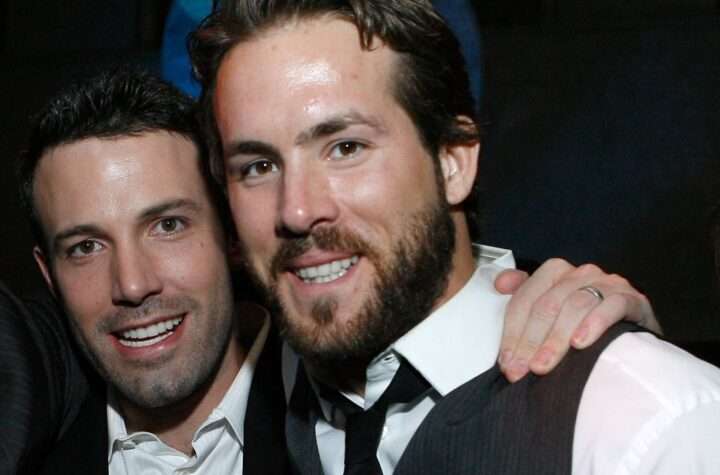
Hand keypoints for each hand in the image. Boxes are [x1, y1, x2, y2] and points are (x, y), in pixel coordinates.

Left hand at [494, 258, 659, 381]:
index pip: (525, 300)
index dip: (512, 332)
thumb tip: (499, 284)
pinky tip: (580, 343)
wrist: (633, 334)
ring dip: (556, 339)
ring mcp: (607, 283)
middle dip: (530, 341)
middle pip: (547, 305)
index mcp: (555, 272)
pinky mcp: (632, 298)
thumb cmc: (583, 322)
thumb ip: (523, 295)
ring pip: (574, 306)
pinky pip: (611, 306)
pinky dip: (594, 324)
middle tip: (521, 370)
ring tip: (543, 365)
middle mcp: (580, 273)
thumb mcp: (552, 308)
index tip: (507, 362)